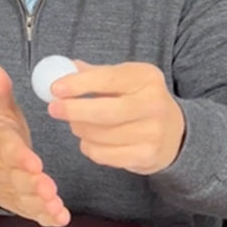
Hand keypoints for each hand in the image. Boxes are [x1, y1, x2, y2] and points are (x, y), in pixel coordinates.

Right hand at [0, 62, 70, 226]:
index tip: (33, 161)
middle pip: (18, 180)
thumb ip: (0, 90)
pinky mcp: (22, 205)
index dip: (20, 158)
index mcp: (1, 146)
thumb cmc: (1, 135)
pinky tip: (60, 218)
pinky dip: (46, 218)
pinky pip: (33, 214)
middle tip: (48, 186)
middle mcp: (5, 172)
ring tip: (55, 203)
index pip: (9, 152)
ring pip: (25, 200)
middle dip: (33, 184)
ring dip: (40, 203)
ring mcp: (13, 191)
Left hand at [46, 61, 185, 174]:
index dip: (79, 84)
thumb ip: (93, 73)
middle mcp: (154, 104)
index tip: (55, 88)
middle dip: (74, 110)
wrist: (173, 132)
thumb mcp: (124, 79)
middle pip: (104, 112)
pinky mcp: (145, 156)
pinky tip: (92, 139)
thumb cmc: (138, 99)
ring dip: (80, 129)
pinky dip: (89, 146)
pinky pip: (103, 154)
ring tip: (78, 123)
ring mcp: (152, 133)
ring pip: (99, 135)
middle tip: (53, 108)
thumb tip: (60, 70)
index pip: (108, 78)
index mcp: (146, 77)